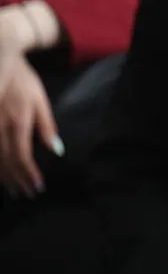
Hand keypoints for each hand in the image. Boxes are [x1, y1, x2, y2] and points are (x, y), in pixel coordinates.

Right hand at [0, 55, 59, 196]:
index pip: (22, 155)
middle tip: (28, 194)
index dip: (29, 174)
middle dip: (17, 180)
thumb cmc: (22, 80)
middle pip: (5, 161)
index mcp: (17, 121)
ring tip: (14, 191)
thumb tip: (57, 150)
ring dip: (3, 177)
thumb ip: (46, 126)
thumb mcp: (39, 100)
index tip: (38, 187)